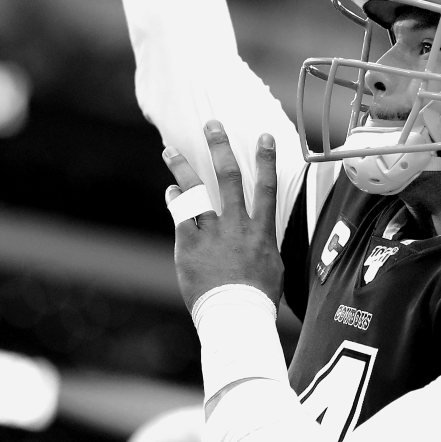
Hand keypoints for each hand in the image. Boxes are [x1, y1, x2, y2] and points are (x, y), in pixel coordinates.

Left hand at [163, 121, 282, 311]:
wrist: (234, 316)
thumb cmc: (257, 298)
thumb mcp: (271, 268)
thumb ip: (263, 246)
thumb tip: (262, 240)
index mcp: (260, 231)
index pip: (266, 187)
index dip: (266, 159)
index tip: (264, 136)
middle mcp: (236, 225)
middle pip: (228, 177)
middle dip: (219, 148)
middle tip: (211, 125)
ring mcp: (211, 233)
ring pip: (195, 192)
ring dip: (181, 168)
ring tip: (169, 149)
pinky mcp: (189, 245)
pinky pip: (180, 216)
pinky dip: (175, 201)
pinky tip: (170, 192)